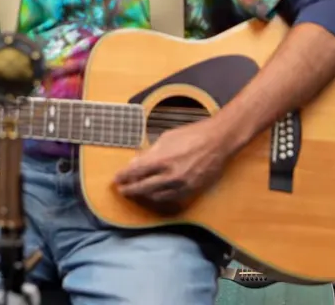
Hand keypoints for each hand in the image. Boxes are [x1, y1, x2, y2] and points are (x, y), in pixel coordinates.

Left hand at [113, 118, 233, 209]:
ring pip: (156, 197)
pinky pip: (171, 199)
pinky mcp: (192, 191)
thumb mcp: (166, 138)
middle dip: (129, 190)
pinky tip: (154, 195)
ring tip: (136, 193)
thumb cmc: (192, 135)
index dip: (123, 177)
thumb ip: (149, 152)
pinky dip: (159, 198)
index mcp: (162, 160)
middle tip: (122, 190)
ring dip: (143, 196)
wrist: (218, 141)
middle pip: (143, 188)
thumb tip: (135, 162)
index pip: (135, 172)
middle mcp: (171, 176)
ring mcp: (182, 185)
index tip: (116, 179)